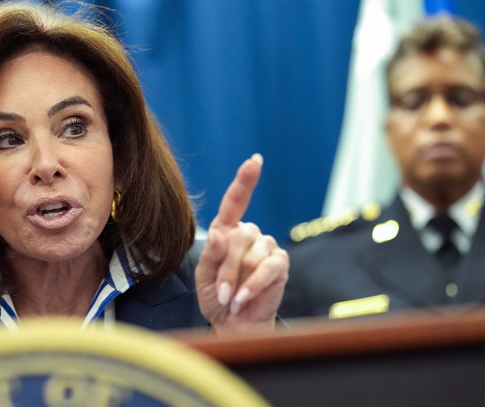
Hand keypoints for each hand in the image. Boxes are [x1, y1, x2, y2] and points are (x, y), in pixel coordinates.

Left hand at [195, 154, 288, 332]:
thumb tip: (220, 233)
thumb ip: (210, 254)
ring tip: (231, 299)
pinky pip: (267, 268)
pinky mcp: (280, 264)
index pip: (235, 202)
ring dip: (237, 282)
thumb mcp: (203, 277)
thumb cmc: (217, 297)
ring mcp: (267, 247)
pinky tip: (243, 299)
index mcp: (227, 231)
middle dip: (224, 269)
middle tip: (220, 293)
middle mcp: (249, 234)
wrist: (235, 324)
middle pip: (237, 238)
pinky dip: (253, 286)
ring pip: (251, 255)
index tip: (255, 161)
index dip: (245, 180)